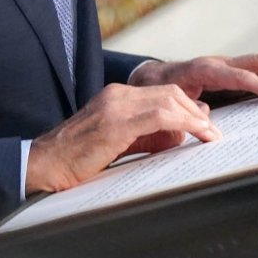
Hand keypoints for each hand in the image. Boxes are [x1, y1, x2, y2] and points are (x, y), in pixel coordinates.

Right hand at [24, 83, 217, 194]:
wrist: (45, 164)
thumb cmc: (77, 158)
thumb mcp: (119, 142)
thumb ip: (147, 136)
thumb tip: (179, 134)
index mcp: (118, 96)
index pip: (164, 92)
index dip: (189, 107)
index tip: (205, 125)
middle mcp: (118, 94)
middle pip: (171, 92)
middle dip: (197, 111)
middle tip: (212, 132)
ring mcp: (116, 105)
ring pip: (169, 100)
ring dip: (195, 118)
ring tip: (209, 135)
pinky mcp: (115, 122)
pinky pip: (159, 115)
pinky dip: (184, 122)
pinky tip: (196, 134)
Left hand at [128, 53, 257, 102]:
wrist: (147, 77)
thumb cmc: (155, 90)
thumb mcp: (166, 101)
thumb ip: (185, 109)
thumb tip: (207, 118)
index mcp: (204, 70)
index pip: (241, 76)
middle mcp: (217, 63)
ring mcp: (224, 65)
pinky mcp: (227, 71)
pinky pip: (253, 70)